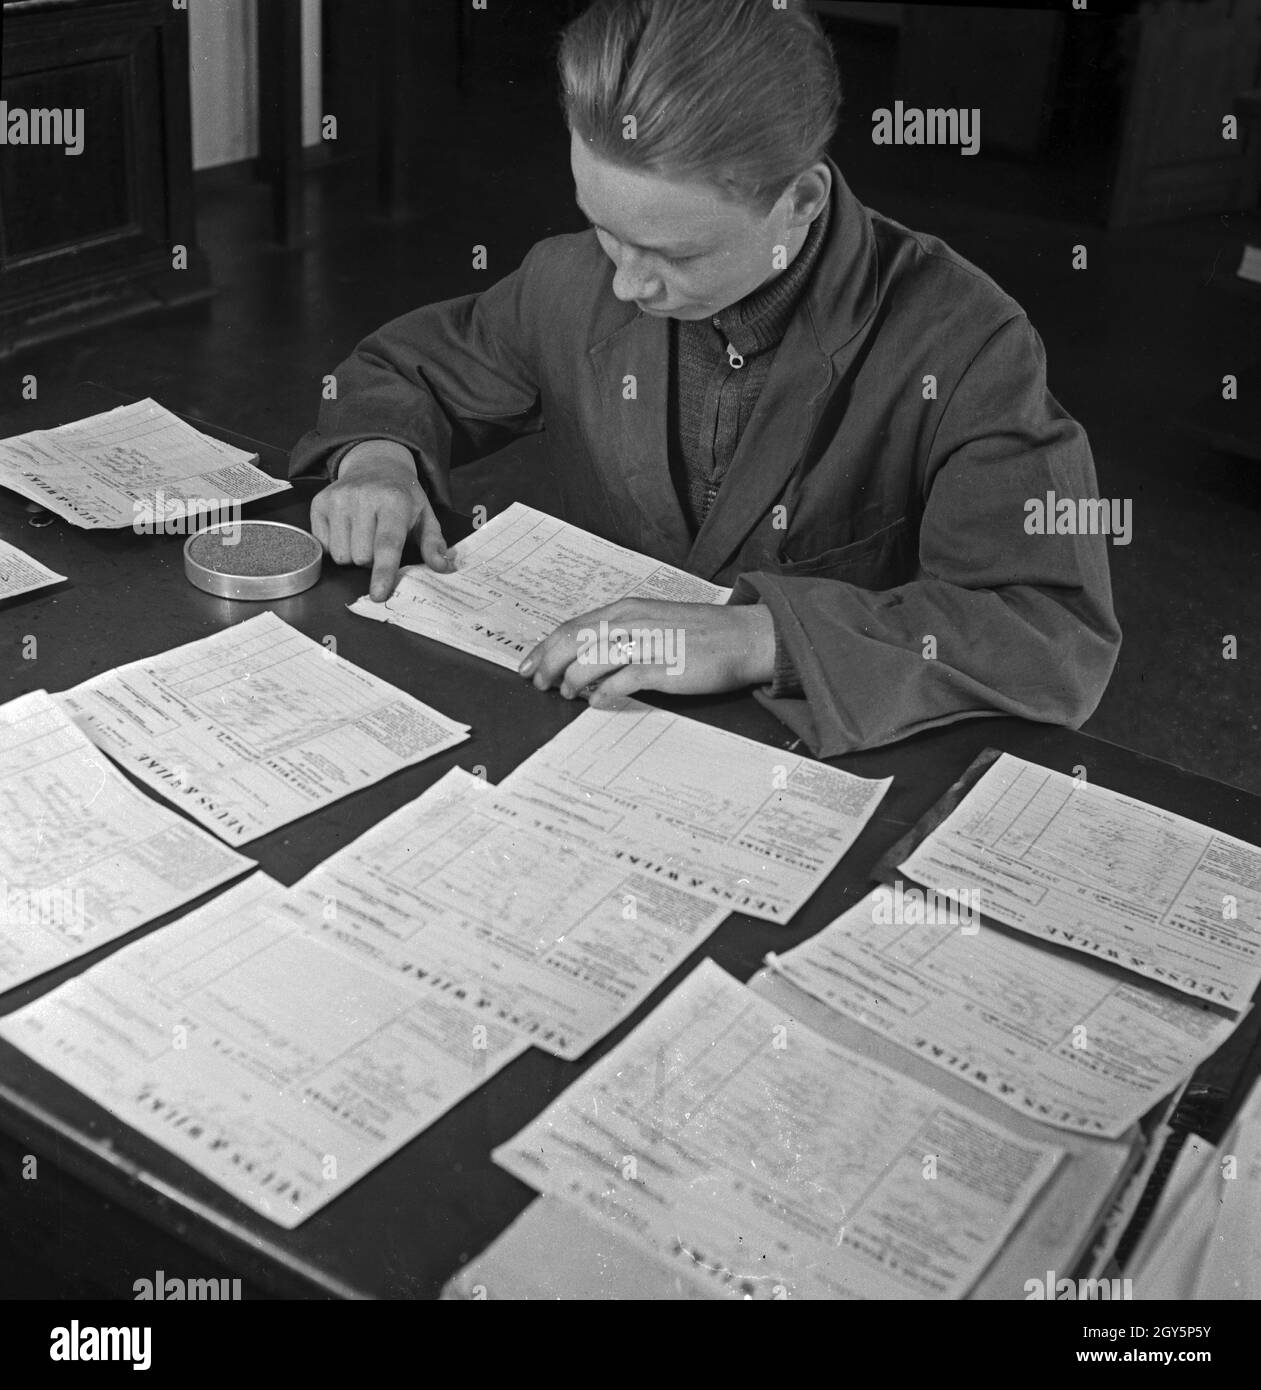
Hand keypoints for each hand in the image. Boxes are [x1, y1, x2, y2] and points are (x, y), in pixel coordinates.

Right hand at [310, 444, 451, 600]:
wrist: (376, 464)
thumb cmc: (403, 498)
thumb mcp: (426, 517)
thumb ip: (433, 544)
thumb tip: (442, 567)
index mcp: (394, 501)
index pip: (387, 544)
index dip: (383, 572)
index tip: (378, 594)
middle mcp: (363, 497)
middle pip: (362, 557)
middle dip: (372, 561)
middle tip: (380, 542)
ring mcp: (338, 498)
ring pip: (341, 555)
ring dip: (353, 555)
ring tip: (363, 536)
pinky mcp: (319, 502)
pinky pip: (323, 545)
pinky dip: (335, 546)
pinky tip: (347, 529)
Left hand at [518, 599, 776, 705]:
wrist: (746, 637)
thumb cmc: (702, 633)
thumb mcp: (655, 622)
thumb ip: (623, 635)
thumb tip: (588, 657)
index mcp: (629, 609)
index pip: (573, 626)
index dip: (545, 647)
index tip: (527, 664)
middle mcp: (634, 622)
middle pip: (574, 642)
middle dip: (548, 664)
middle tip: (538, 684)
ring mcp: (649, 643)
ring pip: (591, 660)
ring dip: (572, 680)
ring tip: (568, 694)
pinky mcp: (665, 667)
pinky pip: (622, 681)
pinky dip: (603, 694)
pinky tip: (597, 702)